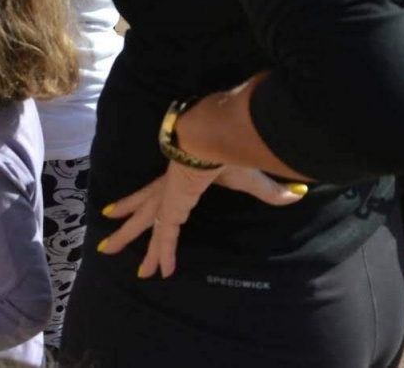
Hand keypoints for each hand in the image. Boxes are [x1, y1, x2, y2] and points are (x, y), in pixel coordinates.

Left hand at [96, 163, 304, 277]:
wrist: (213, 133)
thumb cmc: (227, 147)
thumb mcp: (249, 174)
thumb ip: (268, 189)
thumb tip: (297, 193)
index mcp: (181, 178)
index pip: (161, 200)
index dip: (152, 212)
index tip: (138, 220)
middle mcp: (168, 188)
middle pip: (143, 211)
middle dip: (126, 227)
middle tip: (108, 242)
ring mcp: (167, 196)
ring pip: (144, 223)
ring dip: (128, 238)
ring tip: (107, 250)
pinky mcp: (173, 206)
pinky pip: (166, 235)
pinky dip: (164, 253)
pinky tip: (156, 270)